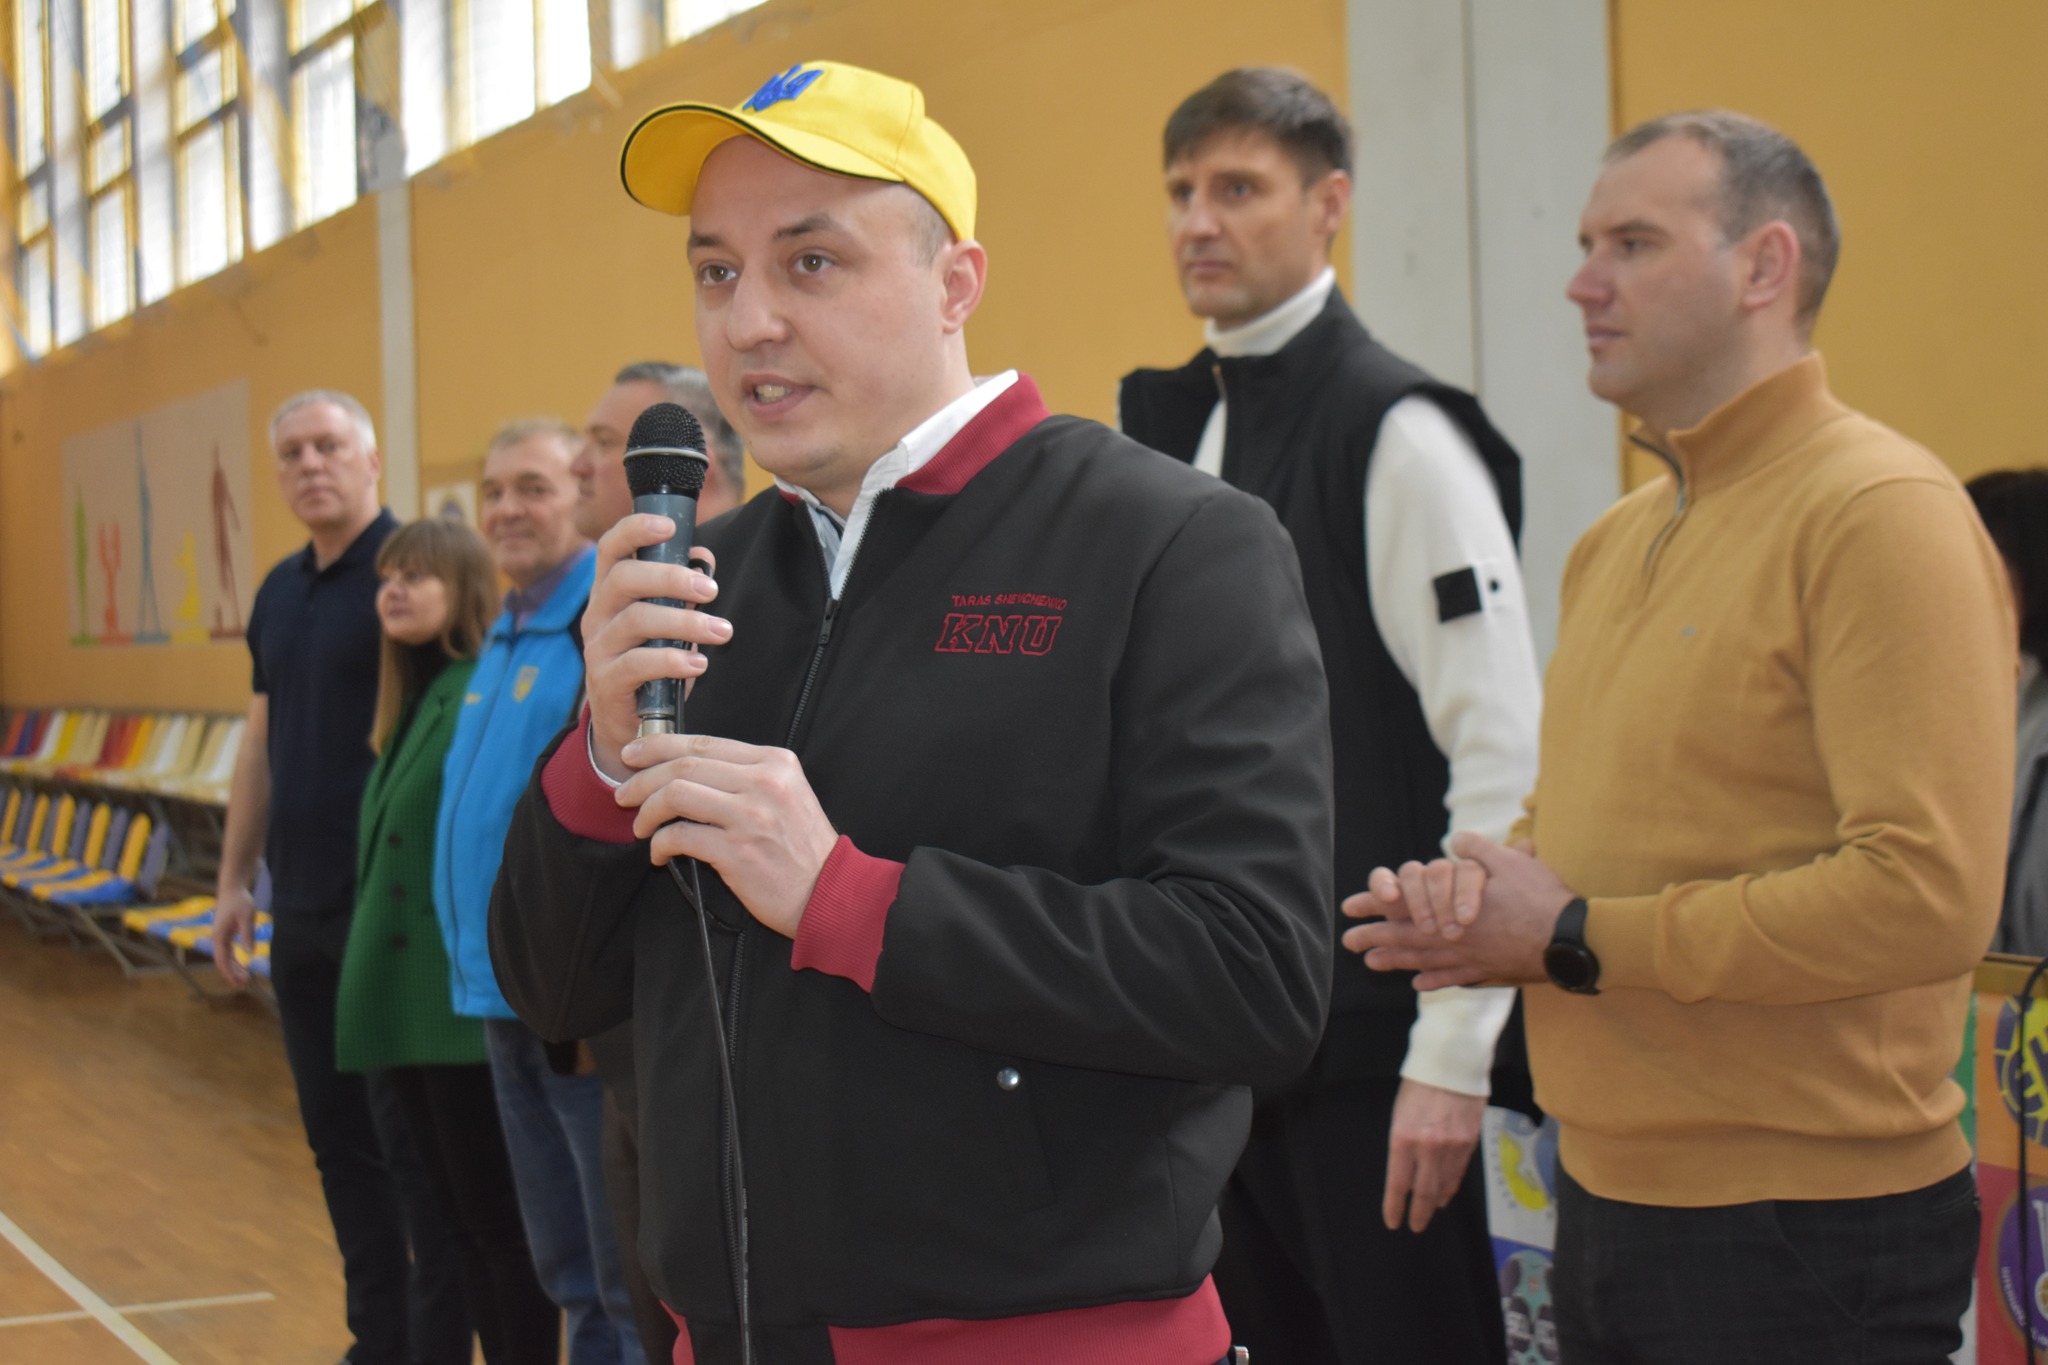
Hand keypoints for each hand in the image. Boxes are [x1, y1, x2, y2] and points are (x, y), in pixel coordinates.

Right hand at [210, 883, 257, 986]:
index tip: (238, 982)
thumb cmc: (240, 901)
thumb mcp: (247, 917)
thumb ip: (247, 934)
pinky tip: (243, 967)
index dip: (229, 972)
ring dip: (234, 969)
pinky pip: (228, 953)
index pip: (222, 959)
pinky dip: (235, 961)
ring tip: (245, 979)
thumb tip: (249, 953)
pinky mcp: (225, 935)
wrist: (232, 889)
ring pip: (225, 958)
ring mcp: (220, 938)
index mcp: (219, 936)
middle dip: (232, 974)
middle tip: (244, 984)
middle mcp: (217, 939)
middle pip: (222, 962)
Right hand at [583, 515, 728, 779]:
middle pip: (625, 579)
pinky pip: (637, 664)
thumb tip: (703, 557)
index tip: (669, 526)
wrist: (628, 724)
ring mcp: (598, 647)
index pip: (610, 548)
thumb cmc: (651, 662)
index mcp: (610, 591)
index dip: (635, 530)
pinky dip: (672, 661)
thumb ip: (681, 591)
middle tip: (711, 591)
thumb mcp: (666, 622)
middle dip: (671, 578)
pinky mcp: (605, 681)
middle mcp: (597, 613)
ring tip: (721, 632)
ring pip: (636, 620)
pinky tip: (699, 664)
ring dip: (685, 623)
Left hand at [615, 734, 839, 937]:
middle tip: (624, 792)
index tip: (635, 755)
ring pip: (675, 794)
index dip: (660, 746)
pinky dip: (660, 843)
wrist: (828, 891)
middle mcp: (764, 782)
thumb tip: (686, 769)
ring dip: (647, 810)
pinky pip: (679, 836)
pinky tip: (659, 852)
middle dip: (642, 778)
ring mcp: (750, 816)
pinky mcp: (737, 851)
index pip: (704, 743)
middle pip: (684, 765)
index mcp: (775, 762)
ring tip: (640, 825)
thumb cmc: (803, 848)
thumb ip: (746, 775)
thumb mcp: (787, 794)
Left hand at [1342, 833, 1574, 988]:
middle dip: (1375, 938)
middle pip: (1406, 937)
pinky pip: (1455, 979)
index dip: (1376, 904)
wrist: (1569, 940)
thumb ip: (1479, 851)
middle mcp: (1454, 937)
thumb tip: (1457, 842)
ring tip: (1372, 963)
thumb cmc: (1539, 899)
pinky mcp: (1490, 973)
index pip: (1405, 903)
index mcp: (1452, 907)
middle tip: (1349, 943)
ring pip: (1425, 961)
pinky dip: (1435, 981)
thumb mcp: (1509, 863)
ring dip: (1396, 961)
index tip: (1351, 908)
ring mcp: (1471, 958)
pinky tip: (1419, 985)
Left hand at [1383, 1077, 1485, 1232]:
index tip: (1393, 1221)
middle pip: (1423, 1191)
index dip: (1395, 1206)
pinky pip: (1459, 1172)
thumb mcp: (1400, 1112)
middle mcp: (1428, 1148)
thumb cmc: (1418, 1083)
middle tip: (1415, 1226)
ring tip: (1429, 1211)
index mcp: (1404, 1138)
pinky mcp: (1470, 1142)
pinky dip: (1451, 1185)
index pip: (1398, 1183)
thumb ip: (1403, 1142)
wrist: (1452, 1062)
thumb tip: (1406, 1167)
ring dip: (1435, 1201)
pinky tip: (1445, 1193)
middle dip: (1418, 1212)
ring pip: (1443, 1185)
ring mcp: (1452, 1147)